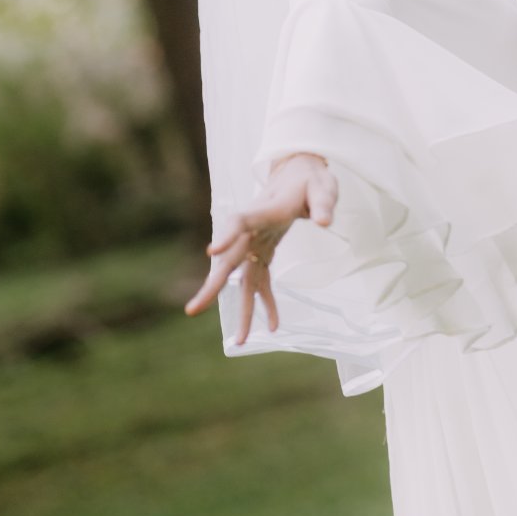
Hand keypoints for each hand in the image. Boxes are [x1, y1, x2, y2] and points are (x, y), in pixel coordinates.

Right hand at [183, 153, 338, 343]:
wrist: (299, 174)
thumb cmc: (310, 180)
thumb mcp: (321, 187)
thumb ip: (322, 202)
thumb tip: (324, 221)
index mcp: (263, 210)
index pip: (239, 222)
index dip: (226, 236)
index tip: (212, 253)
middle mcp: (252, 230)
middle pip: (228, 260)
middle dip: (212, 287)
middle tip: (192, 310)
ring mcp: (255, 244)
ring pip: (242, 280)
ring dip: (241, 310)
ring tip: (240, 341)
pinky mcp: (263, 252)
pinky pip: (261, 281)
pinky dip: (266, 303)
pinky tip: (274, 326)